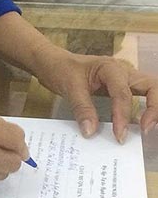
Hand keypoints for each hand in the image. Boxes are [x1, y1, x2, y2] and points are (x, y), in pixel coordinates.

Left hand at [33, 49, 157, 141]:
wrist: (51, 62)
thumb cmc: (60, 68)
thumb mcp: (69, 87)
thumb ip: (82, 108)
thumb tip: (91, 132)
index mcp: (110, 68)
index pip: (123, 94)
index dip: (122, 116)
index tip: (118, 136)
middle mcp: (122, 71)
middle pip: (152, 87)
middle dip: (154, 108)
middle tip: (144, 130)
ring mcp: (124, 79)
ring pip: (150, 90)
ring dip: (153, 108)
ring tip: (144, 129)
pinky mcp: (120, 87)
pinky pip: (138, 98)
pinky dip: (142, 110)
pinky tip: (136, 126)